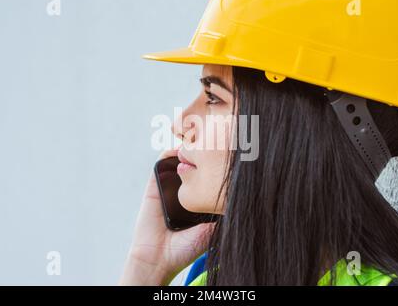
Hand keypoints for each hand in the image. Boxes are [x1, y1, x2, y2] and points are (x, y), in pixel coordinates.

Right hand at [120, 147, 215, 284]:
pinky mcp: (154, 186)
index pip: (208, 177)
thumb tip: (243, 197)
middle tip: (215, 143)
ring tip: (198, 140)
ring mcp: (169, 187)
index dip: (217, 166)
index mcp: (198, 200)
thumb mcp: (212, 229)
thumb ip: (223, 214)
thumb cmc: (186, 247)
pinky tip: (180, 149)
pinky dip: (169, 153)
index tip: (228, 155)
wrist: (158, 257)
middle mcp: (185, 191)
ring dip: (187, 149)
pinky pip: (161, 163)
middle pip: (195, 166)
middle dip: (204, 154)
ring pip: (178, 160)